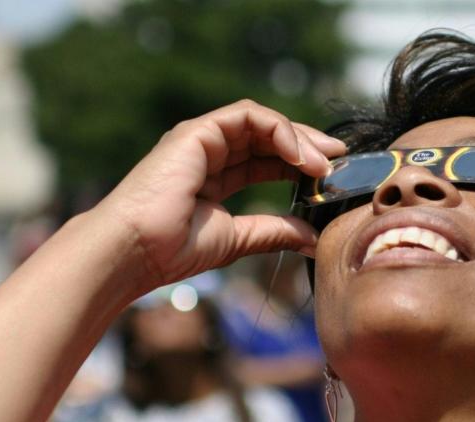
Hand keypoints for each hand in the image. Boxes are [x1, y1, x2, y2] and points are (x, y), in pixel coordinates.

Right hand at [99, 100, 344, 289]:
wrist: (134, 251)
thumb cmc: (171, 250)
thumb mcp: (237, 239)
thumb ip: (273, 231)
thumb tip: (313, 237)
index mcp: (213, 176)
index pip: (265, 160)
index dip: (299, 165)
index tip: (329, 179)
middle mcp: (207, 152)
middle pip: (268, 137)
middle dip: (307, 147)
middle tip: (340, 163)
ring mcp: (200, 139)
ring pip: (261, 123)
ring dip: (299, 139)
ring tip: (324, 164)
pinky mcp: (197, 132)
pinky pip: (248, 117)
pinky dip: (279, 132)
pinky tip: (300, 158)